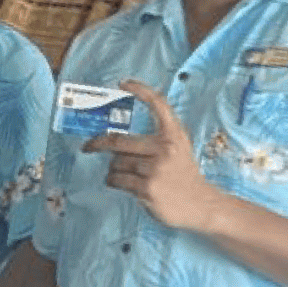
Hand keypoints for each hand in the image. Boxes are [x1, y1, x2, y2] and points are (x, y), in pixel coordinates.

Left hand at [91, 80, 223, 232]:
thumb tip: (118, 138)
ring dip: (114, 169)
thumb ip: (157, 138)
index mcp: (174, 134)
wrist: (199, 203)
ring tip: (127, 175)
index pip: (158, 105)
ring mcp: (155, 168)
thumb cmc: (183, 175)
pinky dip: (114, 181)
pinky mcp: (146, 187)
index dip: (140, 90)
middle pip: (118, 141)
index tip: (123, 83)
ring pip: (116, 163)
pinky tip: (123, 183)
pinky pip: (117, 179)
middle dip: (97, 143)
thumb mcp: (178, 148)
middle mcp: (165, 148)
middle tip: (88, 146)